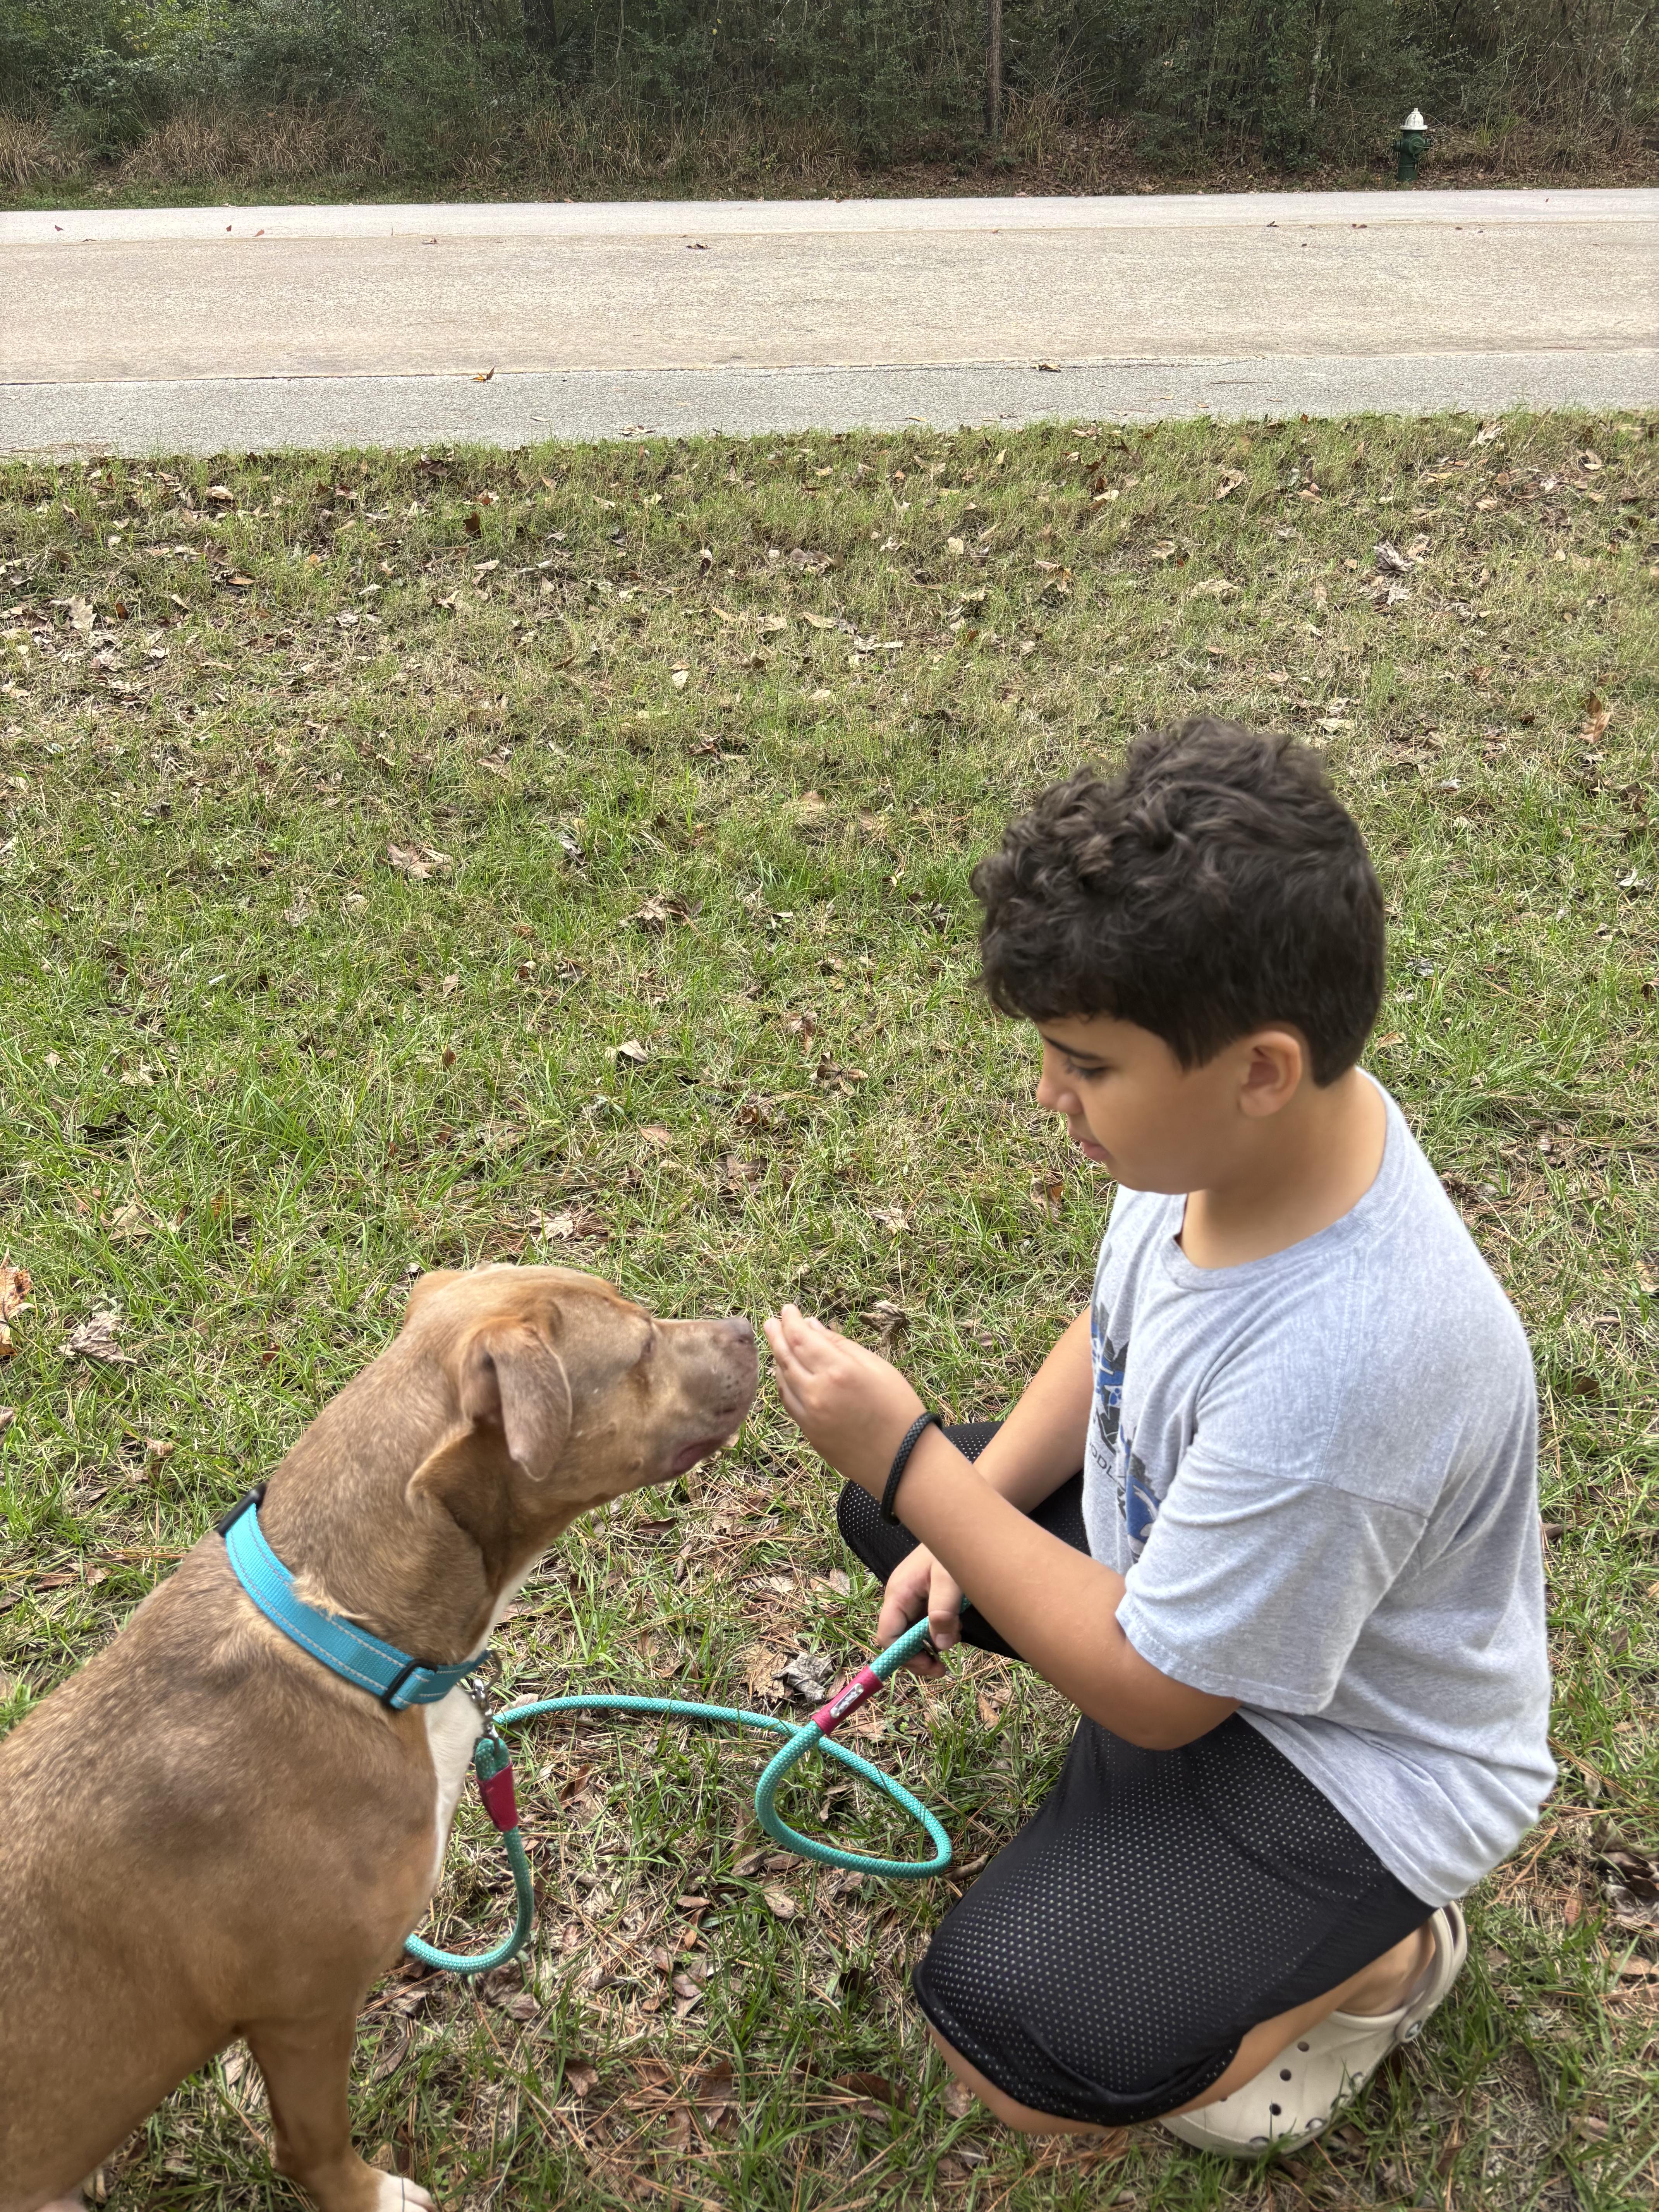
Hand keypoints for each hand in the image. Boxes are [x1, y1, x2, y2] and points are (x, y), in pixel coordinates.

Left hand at [762, 1303, 923, 1496]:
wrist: (903, 1461)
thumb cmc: (898, 1407)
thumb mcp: (877, 1367)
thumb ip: (841, 1345)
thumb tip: (813, 1326)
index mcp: (838, 1370)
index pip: (802, 1338)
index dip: (791, 1321)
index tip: (787, 1309)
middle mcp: (817, 1391)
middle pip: (786, 1357)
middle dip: (776, 1336)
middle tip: (771, 1321)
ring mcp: (809, 1414)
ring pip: (783, 1379)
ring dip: (777, 1358)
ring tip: (777, 1343)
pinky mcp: (808, 1432)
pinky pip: (788, 1401)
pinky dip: (782, 1383)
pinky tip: (784, 1373)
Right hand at [876, 1545, 964, 1677]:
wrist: (960, 1526)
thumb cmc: (952, 1547)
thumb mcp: (950, 1578)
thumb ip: (944, 1609)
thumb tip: (939, 1645)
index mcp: (898, 1594)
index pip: (887, 1635)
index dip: (904, 1656)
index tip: (930, 1664)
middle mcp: (900, 1599)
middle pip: (899, 1640)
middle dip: (920, 1656)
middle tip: (943, 1668)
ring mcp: (912, 1600)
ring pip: (913, 1635)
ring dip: (933, 1643)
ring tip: (956, 1635)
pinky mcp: (924, 1600)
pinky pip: (924, 1625)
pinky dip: (939, 1631)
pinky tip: (955, 1625)